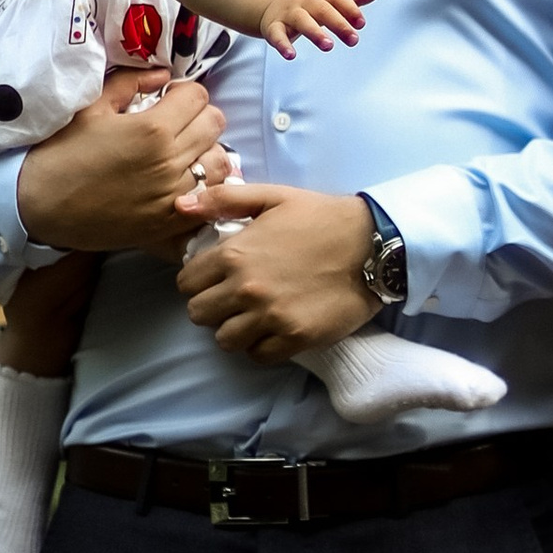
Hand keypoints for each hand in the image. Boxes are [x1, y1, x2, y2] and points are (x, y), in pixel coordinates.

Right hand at [16, 76, 230, 256]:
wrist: (39, 206)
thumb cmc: (60, 152)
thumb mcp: (91, 107)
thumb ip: (130, 83)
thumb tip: (163, 76)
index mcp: (152, 129)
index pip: (199, 96)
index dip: (185, 93)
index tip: (169, 100)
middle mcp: (170, 162)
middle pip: (215, 124)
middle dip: (199, 116)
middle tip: (176, 123)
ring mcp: (174, 195)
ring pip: (221, 162)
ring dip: (207, 151)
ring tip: (183, 152)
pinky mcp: (171, 222)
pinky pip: (210, 197)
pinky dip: (205, 185)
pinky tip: (184, 181)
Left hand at [176, 180, 379, 360]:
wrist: (372, 244)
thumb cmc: (320, 217)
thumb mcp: (272, 197)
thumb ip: (223, 200)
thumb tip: (180, 205)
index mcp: (234, 254)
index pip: (187, 283)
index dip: (199, 281)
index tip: (216, 279)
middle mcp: (246, 288)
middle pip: (199, 315)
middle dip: (212, 307)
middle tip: (233, 299)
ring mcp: (270, 317)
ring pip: (225, 340)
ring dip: (235, 329)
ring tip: (253, 317)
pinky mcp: (295, 338)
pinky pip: (258, 356)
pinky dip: (262, 346)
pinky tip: (274, 329)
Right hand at [255, 0, 380, 59]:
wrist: (273, 3)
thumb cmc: (310, 4)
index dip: (350, 8)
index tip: (361, 23)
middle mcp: (304, 2)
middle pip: (322, 9)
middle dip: (338, 24)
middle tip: (353, 40)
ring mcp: (288, 14)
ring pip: (301, 21)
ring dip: (314, 33)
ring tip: (328, 46)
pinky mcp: (273, 27)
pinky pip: (276, 35)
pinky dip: (282, 45)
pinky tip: (291, 56)